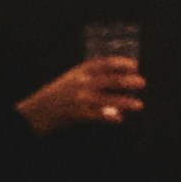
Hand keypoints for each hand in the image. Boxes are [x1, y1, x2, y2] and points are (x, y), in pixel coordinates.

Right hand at [17, 55, 144, 132]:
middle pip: (109, 80)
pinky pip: (98, 115)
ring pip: (107, 99)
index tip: (134, 65)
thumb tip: (120, 78)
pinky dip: (110, 117)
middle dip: (127, 81)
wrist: (38, 110)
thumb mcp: (72, 78)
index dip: (120, 63)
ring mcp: (80, 98)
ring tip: (138, 105)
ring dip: (125, 102)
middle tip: (141, 82)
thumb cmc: (59, 94)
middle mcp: (81, 83)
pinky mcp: (78, 113)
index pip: (103, 64)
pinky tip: (120, 119)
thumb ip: (92, 76)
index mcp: (80, 72)